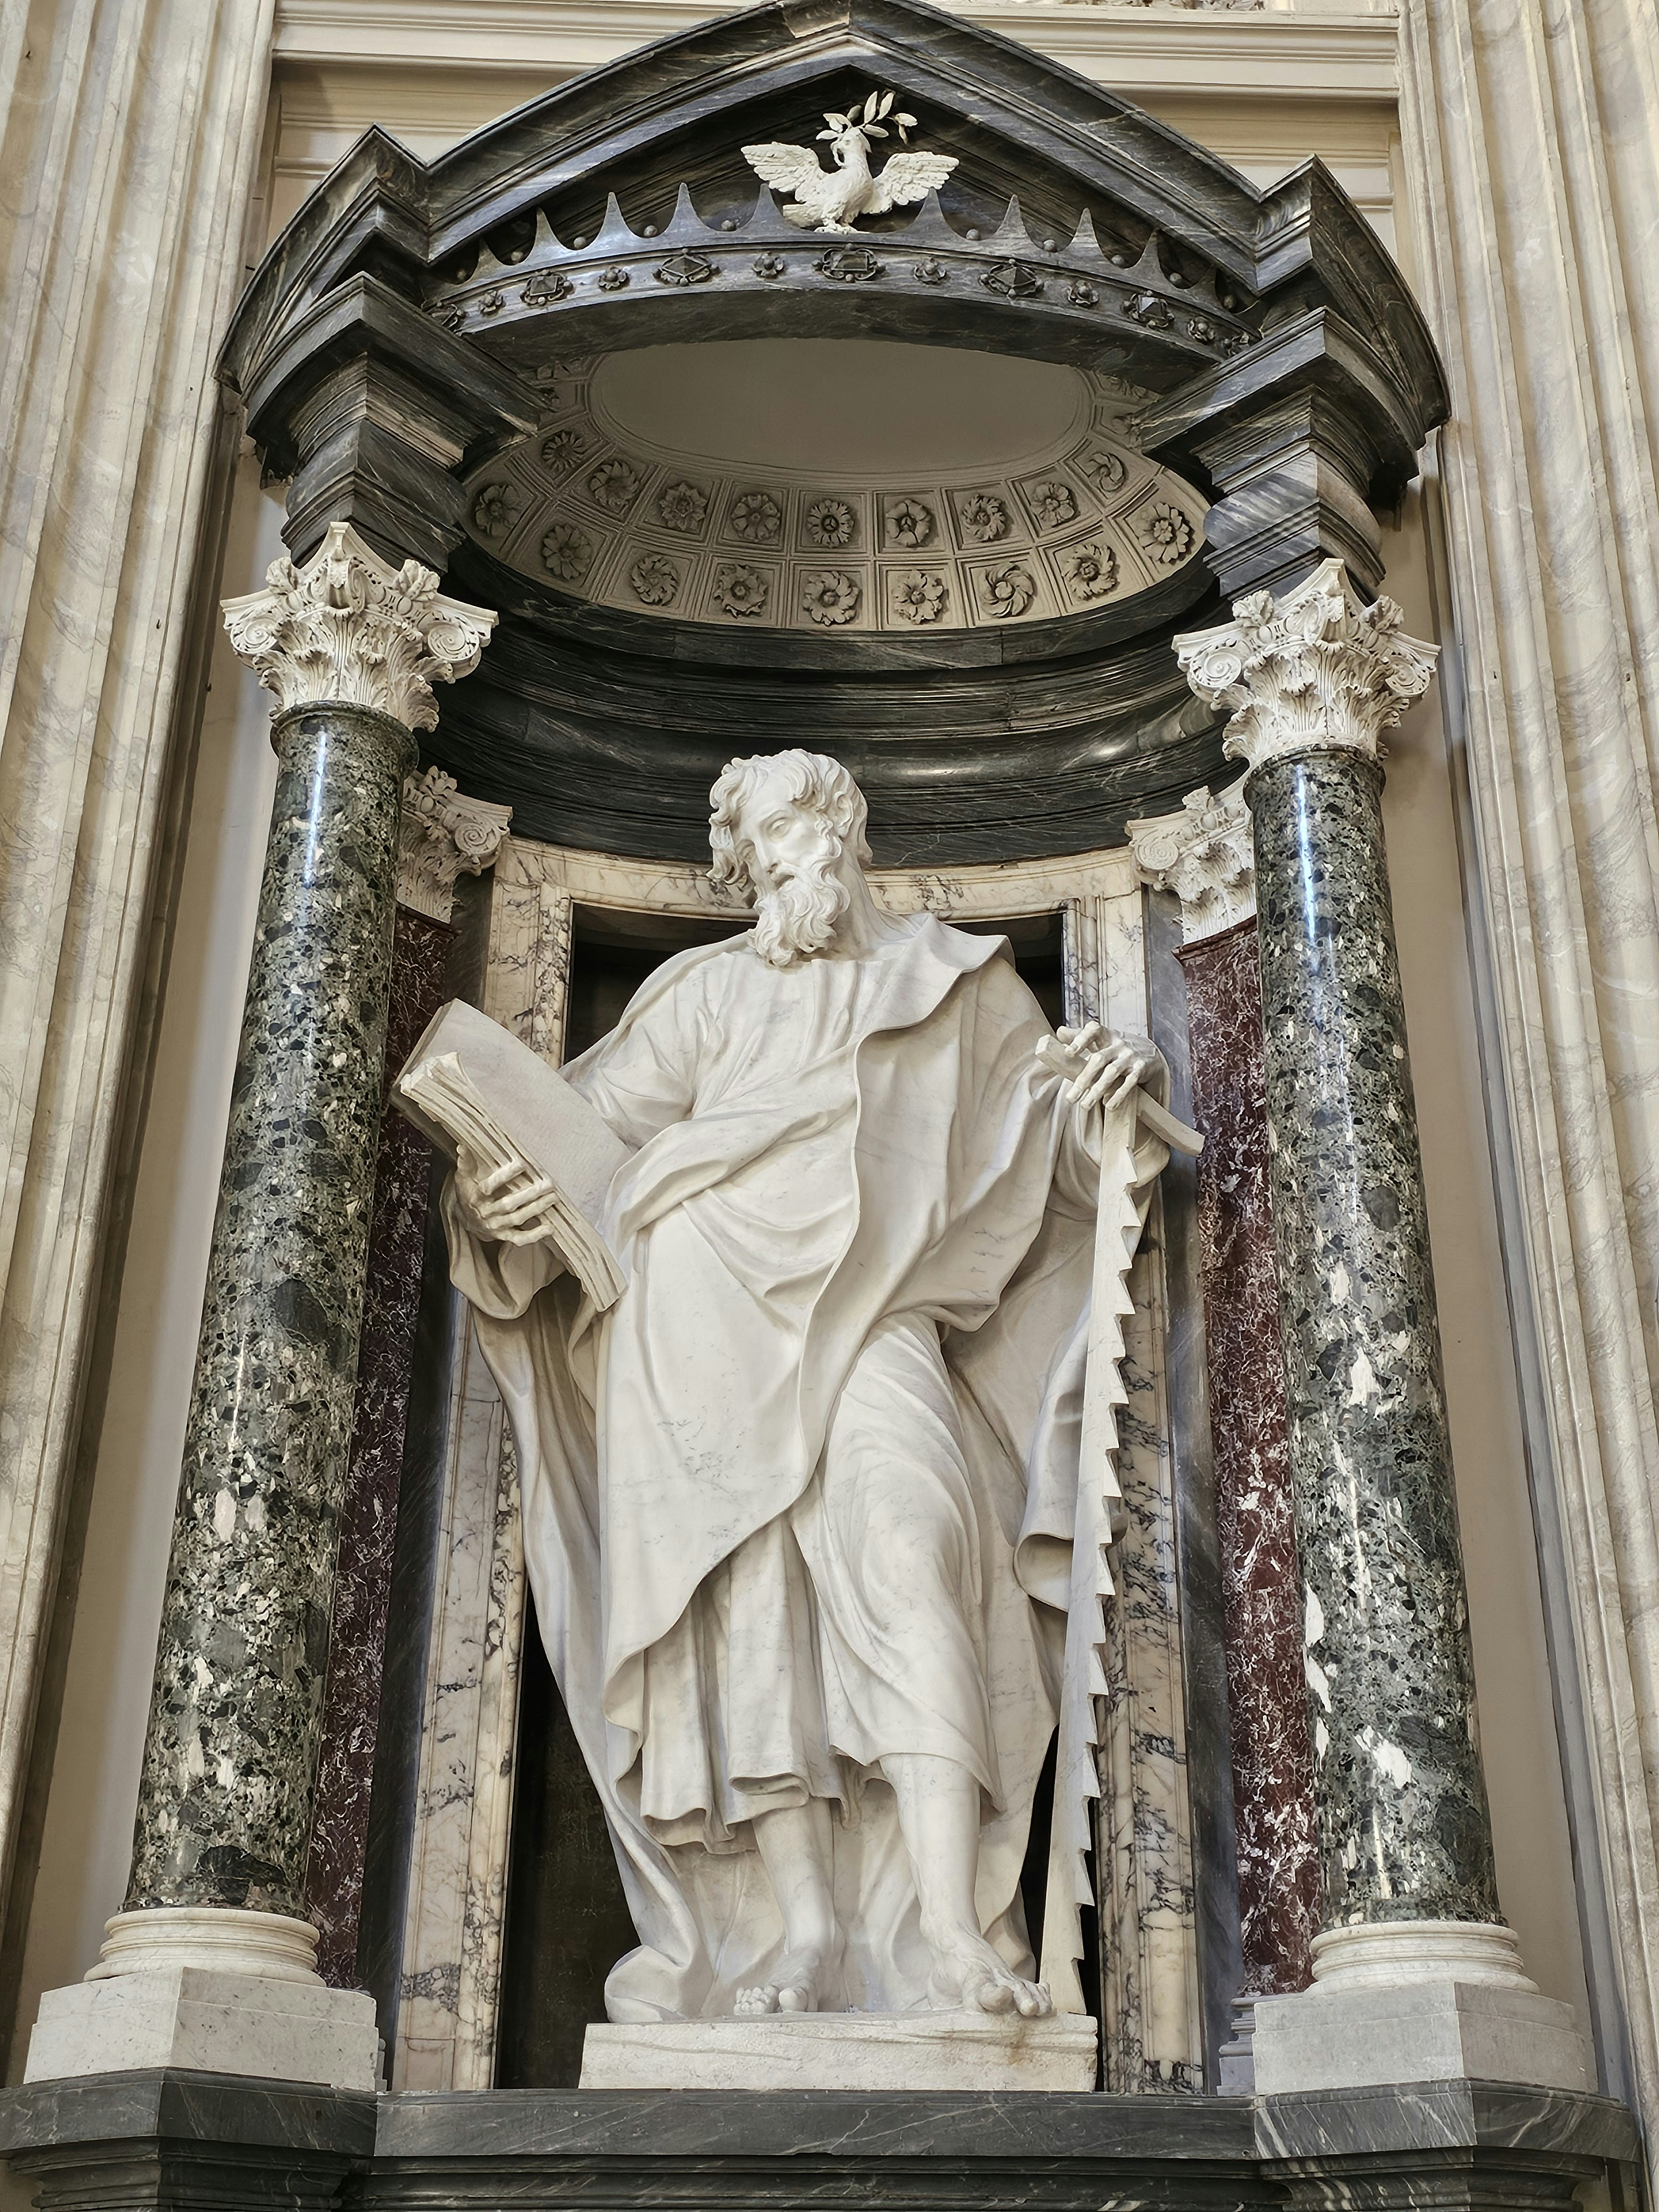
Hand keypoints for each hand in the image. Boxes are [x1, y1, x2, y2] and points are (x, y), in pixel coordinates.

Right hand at [454, 1150, 560, 1245]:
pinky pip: (519, 1238)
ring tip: (553, 1198)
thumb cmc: (469, 1193)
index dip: (504, 1176)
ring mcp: (496, 1226)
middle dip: (529, 1194)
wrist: (466, 1220)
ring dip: (536, 1209)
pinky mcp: (504, 1235)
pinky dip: (534, 1236)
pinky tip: (550, 1228)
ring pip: (517, 1218)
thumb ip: (465, 1163)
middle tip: (548, 1184)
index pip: (489, 1187)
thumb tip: (462, 1147)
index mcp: (476, 1197)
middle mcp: (487, 1213)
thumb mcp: (463, 1178)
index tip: (521, 1164)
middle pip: (508, 1204)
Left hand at [1037, 1021, 1160, 1114]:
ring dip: (1097, 1090)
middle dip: (1084, 1079)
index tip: (1068, 1053)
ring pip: (1112, 1073)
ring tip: (1085, 1105)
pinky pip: (1129, 1082)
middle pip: (1098, 1059)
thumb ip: (1081, 1036)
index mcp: (1106, 1035)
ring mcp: (1130, 1056)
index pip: (1093, 1030)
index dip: (1080, 1040)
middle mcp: (1118, 1044)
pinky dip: (1119, 1095)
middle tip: (1070, 1098)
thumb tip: (1059, 1032)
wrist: (1151, 1053)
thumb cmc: (1118, 1048)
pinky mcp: (1141, 1068)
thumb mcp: (1102, 1039)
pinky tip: (1109, 1106)